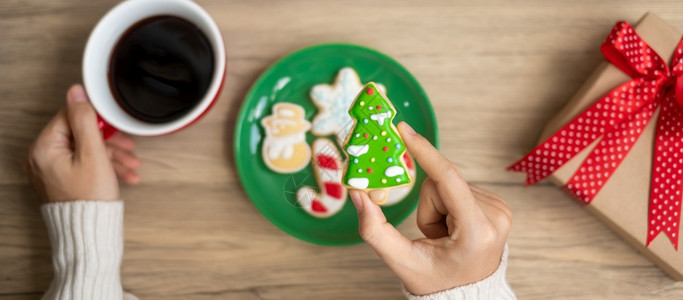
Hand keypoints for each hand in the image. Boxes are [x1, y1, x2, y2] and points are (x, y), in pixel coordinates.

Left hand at [25, 84, 140, 202]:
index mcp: (43, 148)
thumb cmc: (90, 199)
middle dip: (109, 142)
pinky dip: (103, 167)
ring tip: (132, 165)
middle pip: (79, 135)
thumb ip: (85, 120)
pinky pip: (83, 165)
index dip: (97, 120)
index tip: (116, 126)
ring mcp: (50, 171)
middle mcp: (41, 159)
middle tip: (129, 146)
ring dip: (111, 156)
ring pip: (84, 151)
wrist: (90, 234)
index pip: (70, 117)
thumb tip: (76, 92)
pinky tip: (124, 174)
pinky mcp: (61, 181)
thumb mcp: (93, 153)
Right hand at [349, 122, 511, 294]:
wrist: (468, 296)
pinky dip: (450, 207)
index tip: (404, 129)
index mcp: (476, 231)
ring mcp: (501, 209)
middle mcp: (495, 216)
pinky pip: (460, 188)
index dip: (423, 152)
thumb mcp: (402, 261)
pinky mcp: (500, 204)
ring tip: (446, 237)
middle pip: (441, 183)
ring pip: (449, 184)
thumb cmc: (435, 280)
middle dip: (428, 207)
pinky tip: (456, 229)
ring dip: (439, 208)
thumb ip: (375, 230)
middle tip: (434, 237)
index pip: (447, 179)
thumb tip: (358, 194)